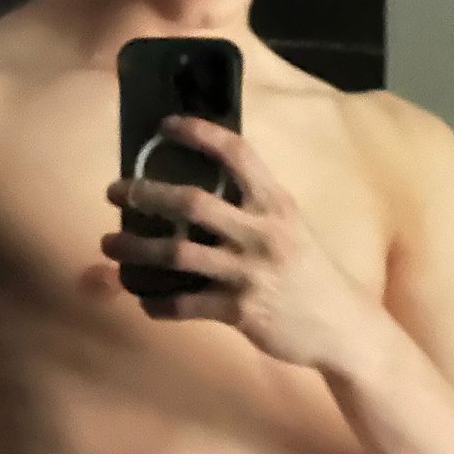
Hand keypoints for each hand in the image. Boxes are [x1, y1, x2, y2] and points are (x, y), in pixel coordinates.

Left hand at [102, 113, 369, 369]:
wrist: (343, 327)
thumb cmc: (310, 273)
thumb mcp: (291, 227)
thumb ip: (253, 207)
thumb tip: (202, 190)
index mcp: (276, 204)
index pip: (236, 152)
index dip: (199, 134)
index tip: (165, 126)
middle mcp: (262, 233)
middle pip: (191, 202)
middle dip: (144, 193)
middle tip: (114, 191)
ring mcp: (250, 273)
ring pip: (176, 254)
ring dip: (135, 249)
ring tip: (110, 245)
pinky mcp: (241, 312)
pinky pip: (185, 304)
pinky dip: (158, 303)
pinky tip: (145, 300)